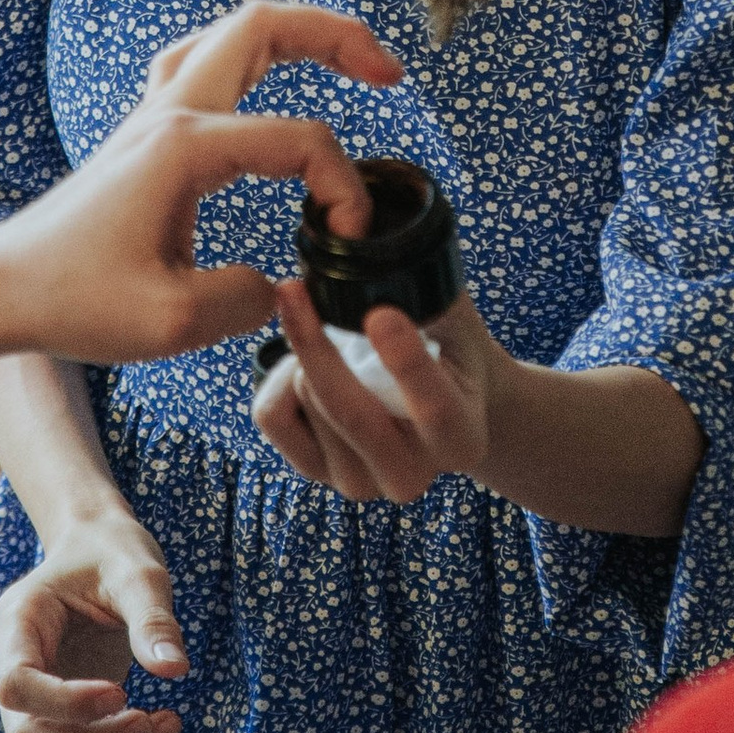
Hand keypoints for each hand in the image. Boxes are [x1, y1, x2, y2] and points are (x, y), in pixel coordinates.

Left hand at [0, 0, 394, 364]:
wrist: (1, 290)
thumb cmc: (73, 302)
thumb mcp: (174, 324)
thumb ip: (250, 299)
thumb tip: (284, 284)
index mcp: (185, 146)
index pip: (299, 140)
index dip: (342, 187)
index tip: (347, 239)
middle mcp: (171, 112)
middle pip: (263, 25)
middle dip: (337, 37)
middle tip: (390, 74)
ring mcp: (153, 114)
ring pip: (233, 32)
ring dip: (297, 34)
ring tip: (350, 60)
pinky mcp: (144, 132)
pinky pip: (204, 60)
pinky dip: (252, 56)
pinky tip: (268, 84)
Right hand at [0, 503, 187, 732]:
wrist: (100, 551)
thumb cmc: (112, 553)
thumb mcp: (137, 570)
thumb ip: (152, 617)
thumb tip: (174, 670)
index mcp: (18, 622)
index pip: (15, 686)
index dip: (66, 703)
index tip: (121, 692)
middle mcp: (14, 667)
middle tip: (149, 719)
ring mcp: (34, 700)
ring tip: (166, 723)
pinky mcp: (60, 719)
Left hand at [252, 275, 502, 503]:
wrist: (440, 399)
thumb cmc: (448, 346)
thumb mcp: (455, 318)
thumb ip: (430, 293)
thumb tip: (377, 248)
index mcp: (461, 438)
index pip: (435, 407)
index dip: (406, 363)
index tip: (379, 314)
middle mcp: (411, 477)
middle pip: (351, 411)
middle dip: (316, 344)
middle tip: (293, 286)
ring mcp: (360, 484)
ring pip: (307, 403)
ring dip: (305, 353)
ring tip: (328, 332)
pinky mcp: (314, 473)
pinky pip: (272, 414)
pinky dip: (278, 376)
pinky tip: (304, 363)